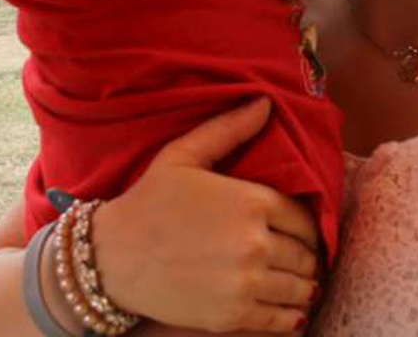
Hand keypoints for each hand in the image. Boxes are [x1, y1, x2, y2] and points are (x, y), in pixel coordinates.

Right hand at [94, 98, 319, 332]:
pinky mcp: (233, 316)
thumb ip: (228, 129)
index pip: (305, 218)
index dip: (307, 226)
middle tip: (300, 259)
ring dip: (303, 286)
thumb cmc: (148, 201)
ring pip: (300, 287)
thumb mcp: (183, 155)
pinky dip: (291, 316)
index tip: (300, 232)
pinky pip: (282, 320)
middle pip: (306, 254)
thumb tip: (264, 103)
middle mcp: (255, 243)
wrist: (110, 258)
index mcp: (251, 201)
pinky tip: (287, 309)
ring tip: (296, 283)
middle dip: (306, 256)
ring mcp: (245, 283)